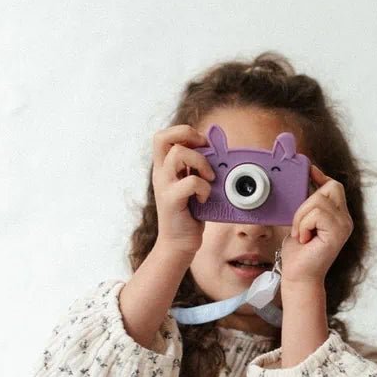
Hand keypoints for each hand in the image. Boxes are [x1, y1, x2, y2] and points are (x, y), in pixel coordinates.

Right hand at [151, 125, 213, 258]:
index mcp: (165, 167)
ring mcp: (164, 186)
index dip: (185, 132)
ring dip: (201, 162)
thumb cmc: (191, 214)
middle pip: (162, 137)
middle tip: (205, 152)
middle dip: (189, 136)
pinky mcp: (171, 200)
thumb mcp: (195, 185)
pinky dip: (204, 188)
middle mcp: (161, 173)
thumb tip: (216, 148)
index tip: (203, 145)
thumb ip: (198, 168)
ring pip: (178, 154)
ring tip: (209, 179)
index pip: (163, 136)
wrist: (180, 243)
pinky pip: (190, 182)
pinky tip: (205, 198)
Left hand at [279, 165, 353, 284]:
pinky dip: (304, 224)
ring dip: (302, 217)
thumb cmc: (298, 252)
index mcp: (338, 215)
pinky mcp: (338, 233)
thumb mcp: (301, 220)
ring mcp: (344, 226)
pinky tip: (305, 239)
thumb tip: (304, 179)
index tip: (308, 170)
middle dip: (307, 202)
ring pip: (319, 201)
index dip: (320, 176)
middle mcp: (345, 219)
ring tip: (302, 234)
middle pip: (331, 187)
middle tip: (300, 224)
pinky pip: (317, 213)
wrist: (298, 276)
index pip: (334, 186)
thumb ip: (307, 203)